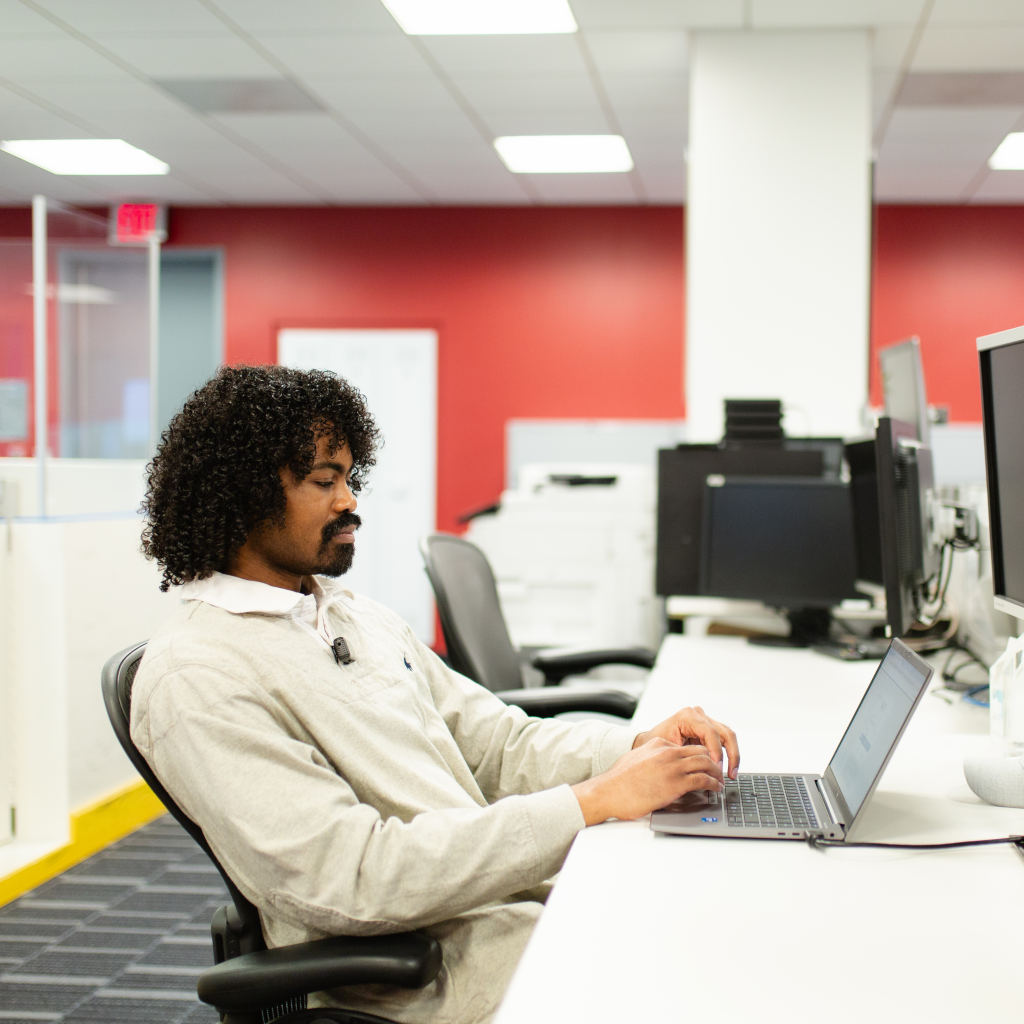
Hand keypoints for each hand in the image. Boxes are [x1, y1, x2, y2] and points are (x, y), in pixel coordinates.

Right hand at [571, 739, 723, 825]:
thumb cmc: (619, 781)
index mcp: (658, 744)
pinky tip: (716, 788)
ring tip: (721, 780)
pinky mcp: (676, 783)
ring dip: (717, 772)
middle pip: (700, 751)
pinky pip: (703, 780)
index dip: (699, 756)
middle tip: (719, 771)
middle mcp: (667, 752)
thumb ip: (651, 758)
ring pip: (706, 763)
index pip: (687, 747)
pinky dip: (714, 784)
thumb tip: (660, 767)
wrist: (609, 792)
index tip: (704, 764)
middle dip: (713, 761)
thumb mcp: (636, 759)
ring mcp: (673, 767)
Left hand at [632, 706, 738, 779]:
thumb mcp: (670, 750)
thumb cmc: (656, 745)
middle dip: (731, 755)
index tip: (716, 767)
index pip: (710, 732)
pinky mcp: (709, 730)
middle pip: (724, 733)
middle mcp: (698, 715)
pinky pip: (724, 741)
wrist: (650, 742)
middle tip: (729, 774)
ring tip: (731, 774)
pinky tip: (727, 770)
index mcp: (687, 716)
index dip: (716, 751)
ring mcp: (705, 721)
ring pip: (728, 737)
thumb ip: (687, 757)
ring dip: (732, 756)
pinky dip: (727, 756)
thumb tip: (705, 771)